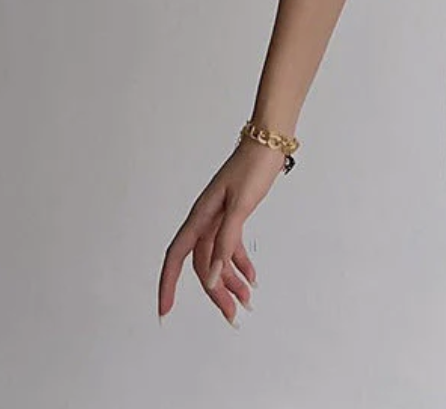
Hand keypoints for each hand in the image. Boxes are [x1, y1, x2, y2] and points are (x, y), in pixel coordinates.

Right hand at [157, 138, 285, 326]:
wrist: (270, 141)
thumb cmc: (253, 167)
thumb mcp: (241, 205)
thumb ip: (226, 241)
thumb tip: (211, 275)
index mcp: (200, 216)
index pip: (177, 257)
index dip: (167, 284)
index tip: (165, 311)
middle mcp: (206, 219)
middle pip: (202, 264)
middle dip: (215, 292)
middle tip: (231, 315)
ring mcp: (219, 217)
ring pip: (219, 258)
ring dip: (231, 280)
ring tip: (247, 301)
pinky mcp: (234, 214)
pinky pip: (231, 246)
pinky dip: (240, 262)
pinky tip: (251, 277)